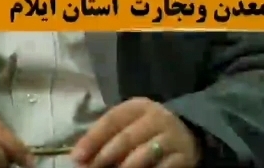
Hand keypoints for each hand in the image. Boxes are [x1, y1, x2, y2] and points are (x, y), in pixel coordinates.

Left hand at [71, 98, 200, 167]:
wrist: (187, 134)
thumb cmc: (146, 130)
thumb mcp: (128, 124)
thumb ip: (105, 137)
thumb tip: (79, 157)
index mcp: (137, 107)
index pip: (111, 120)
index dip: (92, 139)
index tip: (76, 157)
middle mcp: (156, 118)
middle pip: (126, 138)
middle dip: (105, 157)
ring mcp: (171, 138)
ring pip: (143, 155)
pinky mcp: (183, 157)